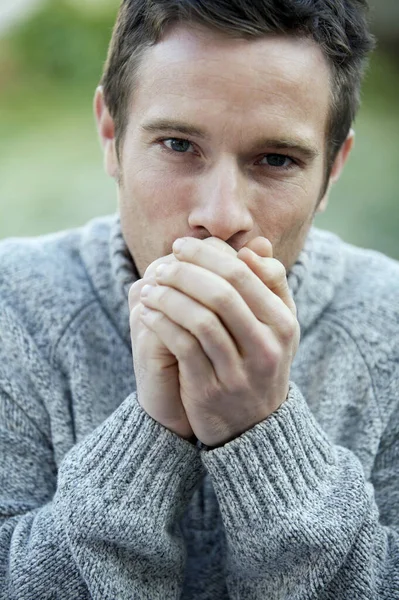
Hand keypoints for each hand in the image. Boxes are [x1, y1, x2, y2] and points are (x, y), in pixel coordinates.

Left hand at [139, 236, 299, 446]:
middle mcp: (266, 347)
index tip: (180, 246)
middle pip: (222, 293)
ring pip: (200, 320)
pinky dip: (162, 324)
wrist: (255, 426)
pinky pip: (183, 347)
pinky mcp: (211, 390)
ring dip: (169, 297)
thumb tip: (255, 247)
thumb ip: (270, 284)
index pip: (242, 274)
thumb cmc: (260, 361)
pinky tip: (148, 313)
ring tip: (149, 287)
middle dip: (185, 271)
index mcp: (283, 323)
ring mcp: (239, 372)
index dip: (206, 254)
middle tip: (162, 264)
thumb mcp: (276, 326)